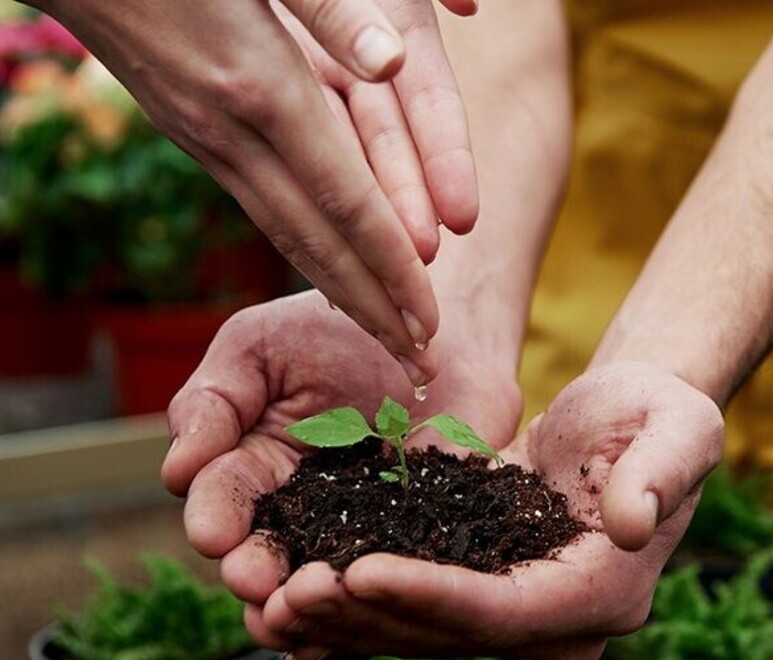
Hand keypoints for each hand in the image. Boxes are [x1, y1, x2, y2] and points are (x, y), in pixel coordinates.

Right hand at [37, 0, 479, 382]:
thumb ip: (335, 11)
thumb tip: (396, 64)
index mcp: (264, 88)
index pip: (347, 202)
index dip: (393, 268)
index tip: (428, 322)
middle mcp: (234, 131)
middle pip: (317, 243)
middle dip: (373, 310)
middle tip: (419, 364)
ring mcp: (209, 139)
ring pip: (286, 236)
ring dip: (341, 294)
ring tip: (386, 336)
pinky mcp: (196, 135)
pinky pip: (262, 210)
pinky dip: (304, 253)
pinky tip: (328, 272)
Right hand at [162, 288, 522, 631]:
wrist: (439, 331)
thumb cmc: (338, 329)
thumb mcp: (259, 349)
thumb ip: (214, 402)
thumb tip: (176, 468)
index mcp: (251, 467)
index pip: (221, 502)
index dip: (216, 519)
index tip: (216, 534)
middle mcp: (297, 514)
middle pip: (265, 560)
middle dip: (255, 575)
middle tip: (258, 585)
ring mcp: (357, 535)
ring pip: (320, 590)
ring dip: (303, 613)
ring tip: (298, 625)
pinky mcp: (415, 546)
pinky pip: (389, 590)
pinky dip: (368, 623)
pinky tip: (348, 650)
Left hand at [247, 362, 723, 659]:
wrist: (634, 418)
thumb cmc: (658, 413)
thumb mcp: (677, 427)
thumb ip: (660, 473)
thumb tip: (629, 523)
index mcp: (603, 590)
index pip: (505, 609)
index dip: (429, 595)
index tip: (358, 569)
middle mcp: (559, 618)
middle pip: (450, 633)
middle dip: (368, 617)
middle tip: (287, 594)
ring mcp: (522, 607)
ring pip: (422, 629)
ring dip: (347, 619)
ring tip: (270, 597)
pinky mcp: (487, 584)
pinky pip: (416, 604)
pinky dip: (358, 600)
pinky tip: (298, 588)